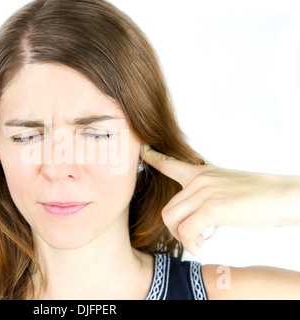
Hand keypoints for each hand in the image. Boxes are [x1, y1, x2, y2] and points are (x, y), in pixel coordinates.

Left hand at [140, 145, 299, 254]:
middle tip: (192, 239)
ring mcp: (204, 193)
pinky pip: (186, 231)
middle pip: (167, 209)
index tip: (143, 151)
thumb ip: (207, 193)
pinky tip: (203, 246)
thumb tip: (198, 211)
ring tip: (199, 243)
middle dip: (175, 230)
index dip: (153, 158)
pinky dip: (192, 244)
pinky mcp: (212, 208)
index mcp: (201, 173)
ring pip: (171, 220)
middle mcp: (198, 180)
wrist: (284, 195)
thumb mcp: (227, 185)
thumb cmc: (259, 195)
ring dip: (182, 238)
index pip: (170, 164)